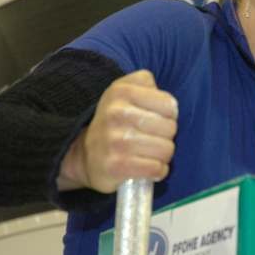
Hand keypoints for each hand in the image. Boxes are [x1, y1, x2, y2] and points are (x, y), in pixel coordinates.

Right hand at [58, 70, 177, 193]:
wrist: (84, 154)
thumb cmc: (115, 120)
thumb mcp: (125, 89)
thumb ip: (146, 83)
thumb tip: (165, 100)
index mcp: (121, 91)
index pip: (170, 105)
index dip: (169, 115)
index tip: (157, 118)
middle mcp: (116, 113)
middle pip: (170, 128)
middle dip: (166, 136)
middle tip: (152, 138)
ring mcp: (115, 141)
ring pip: (166, 149)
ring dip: (163, 155)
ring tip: (150, 152)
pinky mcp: (116, 166)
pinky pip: (156, 169)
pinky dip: (158, 171)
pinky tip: (149, 167)